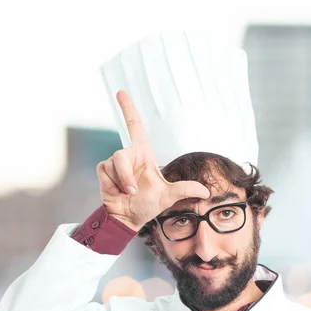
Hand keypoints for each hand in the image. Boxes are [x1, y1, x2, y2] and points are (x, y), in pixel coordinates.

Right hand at [97, 91, 209, 231]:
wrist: (129, 218)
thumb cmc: (147, 205)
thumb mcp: (168, 197)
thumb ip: (185, 190)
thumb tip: (206, 192)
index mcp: (144, 155)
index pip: (134, 126)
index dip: (128, 109)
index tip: (121, 92)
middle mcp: (129, 157)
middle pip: (120, 154)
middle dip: (125, 174)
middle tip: (133, 191)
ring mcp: (115, 165)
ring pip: (113, 164)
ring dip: (121, 182)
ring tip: (127, 194)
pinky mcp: (104, 173)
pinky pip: (104, 172)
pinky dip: (111, 185)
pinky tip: (116, 193)